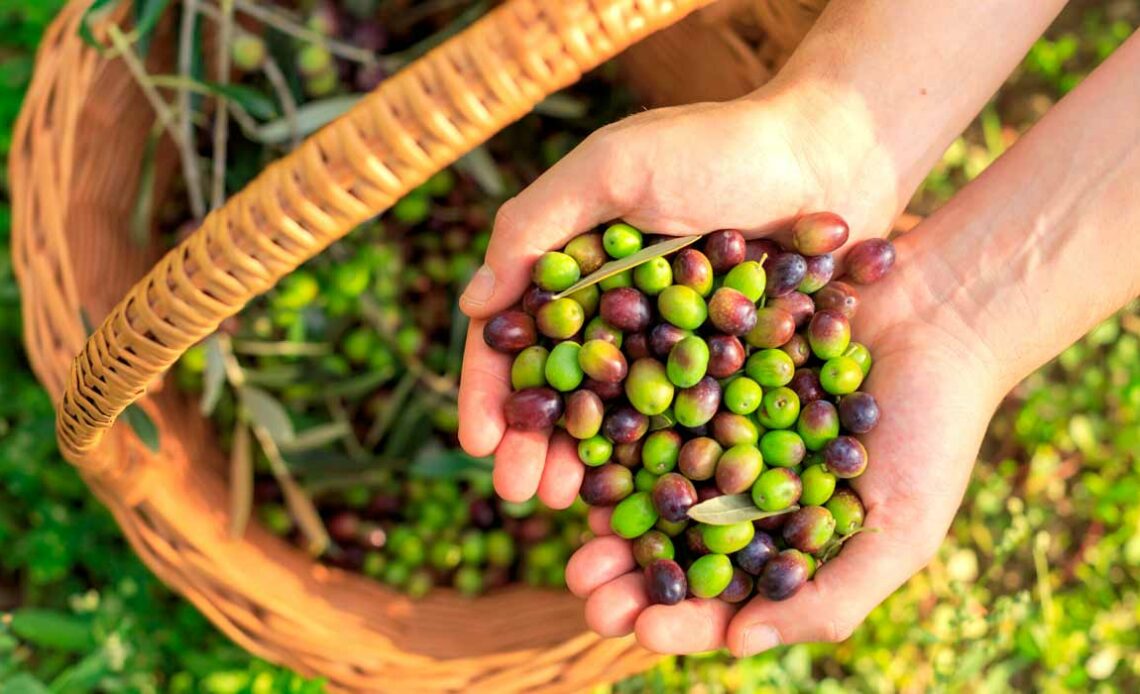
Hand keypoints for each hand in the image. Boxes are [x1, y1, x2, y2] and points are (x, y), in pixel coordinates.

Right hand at [457, 88, 901, 505]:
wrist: (834, 155)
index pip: (517, 338)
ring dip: (585, 464)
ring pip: (616, 418)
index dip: (491, 390)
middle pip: (562, 391)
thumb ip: (534, 225)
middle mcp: (616, 314)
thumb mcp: (612, 167)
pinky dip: (659, 459)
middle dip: (532, 443)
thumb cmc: (716, 146)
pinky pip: (683, 422)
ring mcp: (672, 346)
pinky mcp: (726, 368)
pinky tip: (640, 495)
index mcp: (577, 268)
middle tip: (515, 490)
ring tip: (567, 505)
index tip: (478, 440)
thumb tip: (470, 305)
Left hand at [563, 235, 1006, 653]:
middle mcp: (740, 491)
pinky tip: (589, 443)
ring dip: (610, 508)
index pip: (722, 598)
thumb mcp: (900, 530)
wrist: (942, 314)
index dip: (680, 619)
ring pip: (650, 480)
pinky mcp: (705, 368)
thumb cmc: (936, 431)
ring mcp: (717, 430)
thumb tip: (738, 647)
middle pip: (671, 545)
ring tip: (575, 529)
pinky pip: (655, 402)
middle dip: (626, 572)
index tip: (640, 630)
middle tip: (584, 590)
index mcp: (783, 542)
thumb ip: (829, 597)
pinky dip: (621, 425)